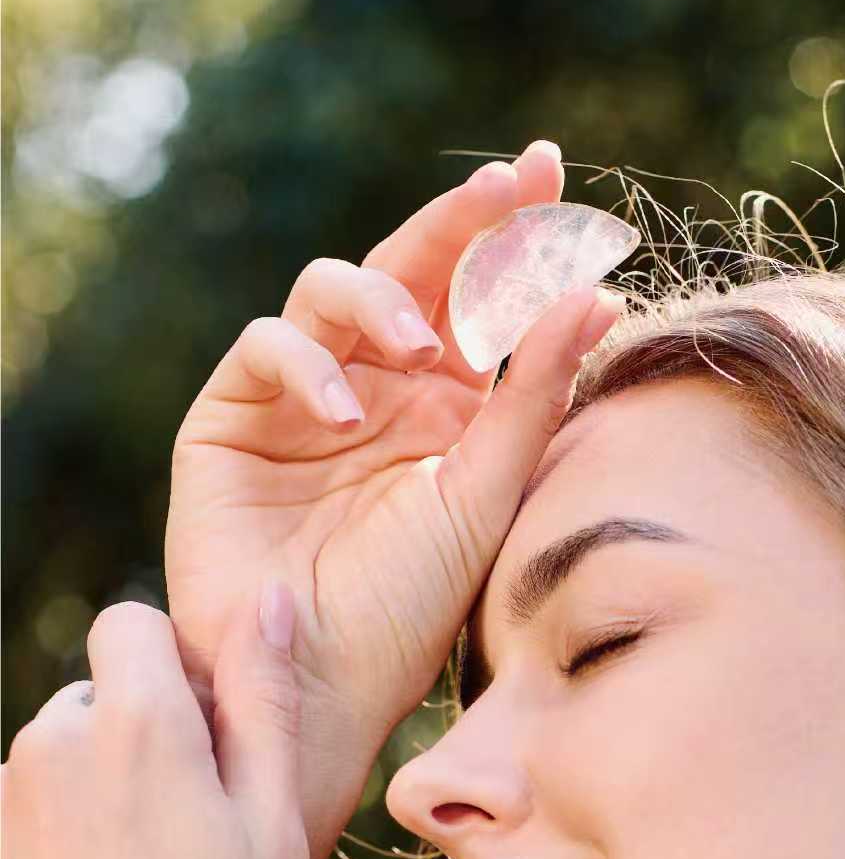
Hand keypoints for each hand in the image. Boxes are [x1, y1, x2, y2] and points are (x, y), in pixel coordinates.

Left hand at [2, 588, 306, 858]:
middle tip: (198, 831)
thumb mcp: (270, 822)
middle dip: (147, 731)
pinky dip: (67, 839)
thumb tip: (268, 598)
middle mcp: (47, 746)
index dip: (177, 666)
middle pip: (100, 692)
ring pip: (65, 755)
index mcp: (133, 723)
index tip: (213, 739)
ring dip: (106, 788)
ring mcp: (1, 805)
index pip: (130, 622)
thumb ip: (265, 698)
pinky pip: (32, 812)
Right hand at [165, 140, 625, 858]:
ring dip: (377, 299)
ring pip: (329, 290)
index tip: (551, 175)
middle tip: (505, 185)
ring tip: (415, 347)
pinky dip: (304, 364)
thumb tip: (597, 295)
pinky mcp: (233, 420)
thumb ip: (533, 395)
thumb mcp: (486, 492)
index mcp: (446, 406)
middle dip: (456, 223)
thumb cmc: (411, 604)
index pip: (478, 299)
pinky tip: (345, 415)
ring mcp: (305, 401)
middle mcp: (380, 391)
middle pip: (411, 272)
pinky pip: (263, 350)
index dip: (510, 235)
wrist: (318, 683)